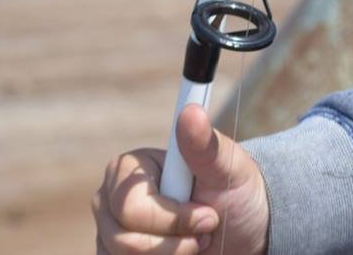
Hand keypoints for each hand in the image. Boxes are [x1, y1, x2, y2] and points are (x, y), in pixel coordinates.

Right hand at [93, 104, 269, 253]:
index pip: (131, 206)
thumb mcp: (228, 168)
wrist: (243, 228)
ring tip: (196, 239)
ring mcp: (108, 231)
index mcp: (130, 168)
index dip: (173, 218)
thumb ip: (205, 145)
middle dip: (176, 241)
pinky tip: (180, 252)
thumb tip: (191, 111)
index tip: (209, 215)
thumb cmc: (235, 192)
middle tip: (207, 226)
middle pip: (123, 239)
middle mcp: (110, 199)